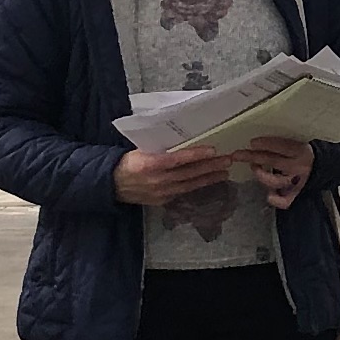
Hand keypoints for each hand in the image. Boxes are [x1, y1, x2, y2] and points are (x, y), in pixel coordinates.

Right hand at [113, 143, 237, 208]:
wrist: (111, 184)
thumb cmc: (127, 162)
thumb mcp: (141, 149)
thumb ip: (160, 148)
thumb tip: (181, 138)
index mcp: (151, 164)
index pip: (178, 159)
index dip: (197, 155)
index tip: (213, 150)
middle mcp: (158, 180)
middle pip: (189, 173)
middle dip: (210, 167)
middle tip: (227, 161)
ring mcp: (161, 193)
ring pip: (189, 185)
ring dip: (208, 178)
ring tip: (224, 172)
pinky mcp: (162, 201)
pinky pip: (183, 192)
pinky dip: (196, 186)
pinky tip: (207, 181)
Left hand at [244, 134, 316, 210]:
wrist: (325, 166)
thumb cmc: (305, 153)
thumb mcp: (298, 144)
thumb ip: (282, 144)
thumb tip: (257, 143)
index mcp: (300, 151)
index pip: (282, 146)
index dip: (267, 144)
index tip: (252, 142)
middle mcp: (298, 166)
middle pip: (273, 161)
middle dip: (253, 157)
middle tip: (238, 155)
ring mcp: (296, 181)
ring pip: (276, 181)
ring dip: (261, 175)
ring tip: (254, 167)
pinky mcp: (297, 193)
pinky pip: (286, 200)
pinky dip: (277, 200)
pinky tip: (270, 196)